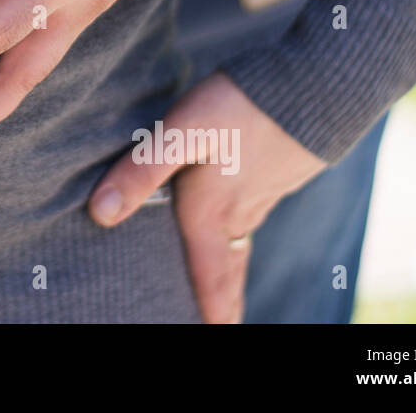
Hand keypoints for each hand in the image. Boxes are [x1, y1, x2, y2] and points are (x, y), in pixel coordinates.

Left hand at [89, 72, 326, 322]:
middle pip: (228, 267)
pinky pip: (256, 215)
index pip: (205, 274)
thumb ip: (139, 171)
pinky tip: (243, 222)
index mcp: (211, 210)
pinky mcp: (280, 170)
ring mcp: (265, 192)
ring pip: (243, 242)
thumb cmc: (241, 107)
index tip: (213, 333)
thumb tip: (99, 215)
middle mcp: (240, 210)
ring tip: (226, 289)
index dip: (208, 308)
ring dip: (233, 270)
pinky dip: (245, 235)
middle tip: (223, 325)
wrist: (316, 83)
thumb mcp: (178, 133)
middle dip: (223, 300)